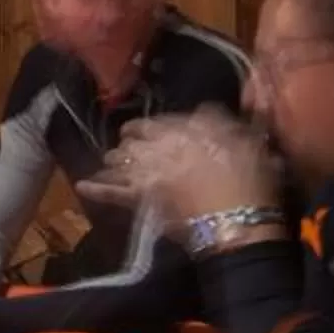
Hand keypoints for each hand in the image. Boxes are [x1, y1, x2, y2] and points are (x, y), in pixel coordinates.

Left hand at [78, 105, 280, 220]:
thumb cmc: (252, 182)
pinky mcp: (141, 200)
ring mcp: (148, 172)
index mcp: (187, 129)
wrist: (238, 221)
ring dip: (116, 159)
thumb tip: (206, 111)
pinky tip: (81, 186)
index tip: (151, 129)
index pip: (160, 120)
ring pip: (121, 160)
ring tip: (112, 162)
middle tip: (130, 144)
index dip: (153, 125)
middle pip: (136, 137)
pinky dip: (96, 189)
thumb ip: (223, 123)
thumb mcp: (250, 141)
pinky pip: (112, 192)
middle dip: (131, 140)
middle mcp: (161, 145)